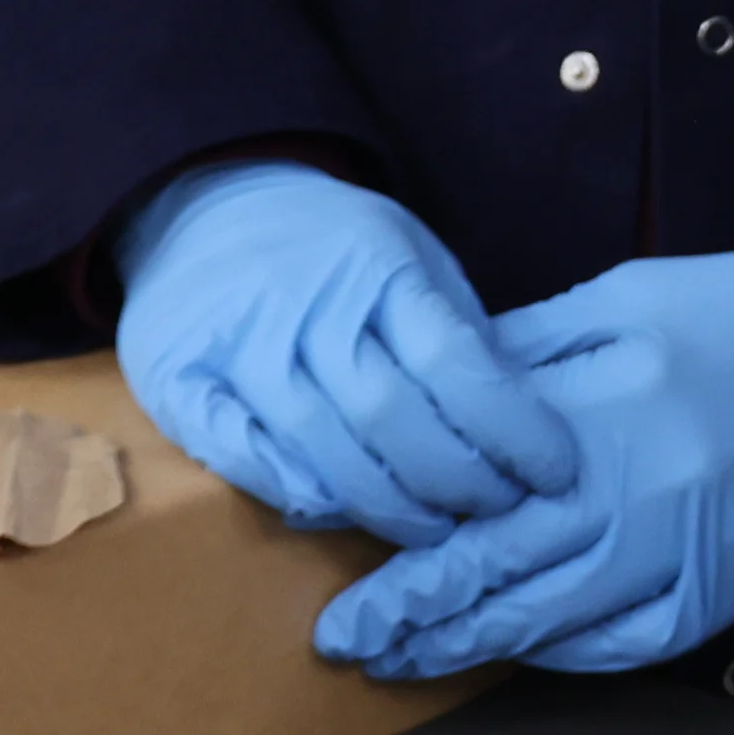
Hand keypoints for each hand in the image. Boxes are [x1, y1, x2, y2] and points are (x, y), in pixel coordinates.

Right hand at [115, 158, 577, 545]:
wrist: (209, 203)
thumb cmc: (334, 248)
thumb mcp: (411, 256)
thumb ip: (458, 330)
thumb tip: (527, 419)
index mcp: (378, 265)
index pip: (456, 362)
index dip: (513, 430)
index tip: (555, 473)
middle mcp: (304, 301)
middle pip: (389, 416)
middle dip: (456, 481)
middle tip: (495, 513)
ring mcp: (235, 338)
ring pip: (317, 447)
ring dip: (385, 507)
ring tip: (432, 531)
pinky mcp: (178, 374)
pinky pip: (239, 453)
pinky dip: (292, 492)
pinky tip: (334, 512)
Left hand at [318, 236, 733, 682]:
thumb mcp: (619, 301)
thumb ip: (522, 356)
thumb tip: (431, 401)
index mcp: (604, 422)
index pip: (476, 512)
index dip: (405, 559)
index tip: (347, 582)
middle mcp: (644, 500)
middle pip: (503, 580)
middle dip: (414, 621)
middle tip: (348, 646)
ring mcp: (691, 554)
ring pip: (559, 625)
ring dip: (475, 648)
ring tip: (411, 661)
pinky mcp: (731, 588)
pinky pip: (635, 645)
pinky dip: (572, 656)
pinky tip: (525, 652)